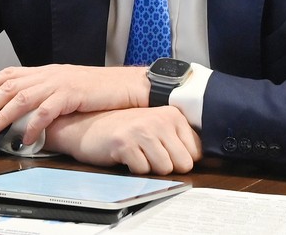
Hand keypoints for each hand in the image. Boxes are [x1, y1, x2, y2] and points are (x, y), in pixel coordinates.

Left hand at [0, 64, 147, 142]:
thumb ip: (48, 93)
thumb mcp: (68, 86)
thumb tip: (27, 108)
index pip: (10, 74)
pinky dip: (33, 126)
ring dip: (3, 115)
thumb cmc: (100, 89)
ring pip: (23, 98)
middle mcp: (49, 74)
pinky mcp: (71, 95)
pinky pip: (46, 111)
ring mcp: (60, 83)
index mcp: (47, 72)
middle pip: (10, 86)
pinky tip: (25, 138)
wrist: (127, 85)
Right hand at [44, 107, 202, 174]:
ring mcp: (142, 130)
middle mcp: (159, 119)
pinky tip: (124, 155)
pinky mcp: (125, 143)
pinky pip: (143, 171)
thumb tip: (199, 160)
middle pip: (184, 164)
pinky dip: (134, 169)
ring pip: (165, 169)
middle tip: (148, 153)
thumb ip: (177, 139)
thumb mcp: (155, 128)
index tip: (164, 151)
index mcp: (171, 114)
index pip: (197, 152)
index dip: (180, 158)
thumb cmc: (123, 130)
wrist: (86, 126)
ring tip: (137, 153)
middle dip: (167, 166)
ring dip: (150, 168)